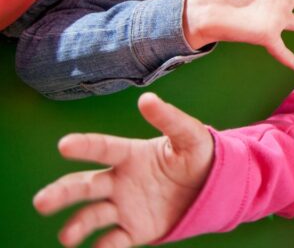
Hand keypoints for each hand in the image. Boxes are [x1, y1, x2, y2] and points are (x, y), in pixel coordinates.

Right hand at [33, 93, 212, 247]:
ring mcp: (124, 207)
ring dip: (77, 225)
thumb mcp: (189, 135)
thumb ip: (170, 119)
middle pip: (85, 186)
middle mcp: (119, 181)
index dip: (84, 146)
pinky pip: (114, 241)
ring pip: (92, 216)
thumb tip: (147, 98)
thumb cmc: (196, 155)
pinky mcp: (134, 230)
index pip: (103, 148)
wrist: (213, 186)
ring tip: (67, 236)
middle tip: (42, 202)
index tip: (64, 145)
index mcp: (130, 155)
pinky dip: (104, 247)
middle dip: (62, 193)